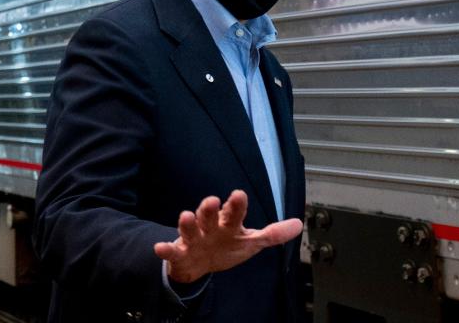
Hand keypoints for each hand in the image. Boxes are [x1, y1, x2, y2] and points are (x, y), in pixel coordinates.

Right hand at [153, 190, 302, 283]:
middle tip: (211, 200)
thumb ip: (273, 234)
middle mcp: (210, 227)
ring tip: (185, 216)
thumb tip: (299, 224)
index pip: (234, 212)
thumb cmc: (227, 247)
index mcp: (228, 223)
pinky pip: (172, 251)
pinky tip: (160, 247)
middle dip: (209, 209)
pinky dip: (166, 249)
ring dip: (187, 223)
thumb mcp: (251, 242)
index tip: (239, 195)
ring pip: (190, 229)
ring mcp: (194, 239)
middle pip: (209, 215)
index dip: (236, 205)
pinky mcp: (181, 253)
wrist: (200, 264)